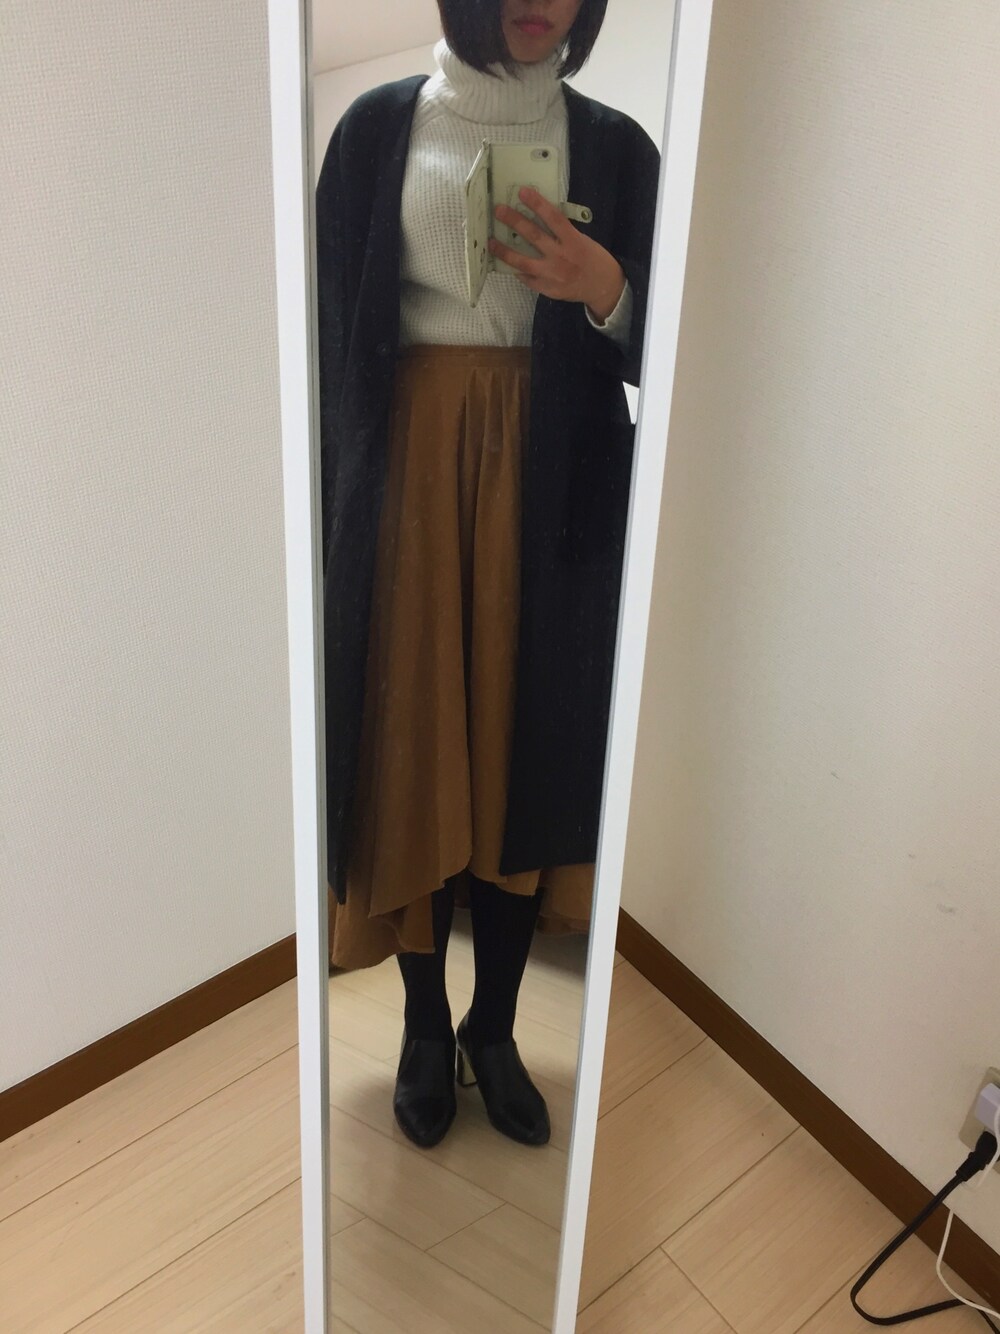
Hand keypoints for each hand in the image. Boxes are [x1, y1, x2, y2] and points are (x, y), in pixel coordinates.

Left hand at [490, 187, 625, 322]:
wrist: (602, 287)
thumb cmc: (592, 258)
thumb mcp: (582, 240)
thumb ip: (562, 232)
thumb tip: (538, 218)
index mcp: (573, 241)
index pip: (553, 218)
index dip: (537, 204)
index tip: (522, 192)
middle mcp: (561, 257)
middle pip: (534, 236)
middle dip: (514, 221)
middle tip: (499, 210)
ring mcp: (552, 275)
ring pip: (523, 261)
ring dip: (504, 250)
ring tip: (491, 242)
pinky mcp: (546, 289)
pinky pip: (526, 278)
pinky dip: (515, 269)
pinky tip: (504, 262)